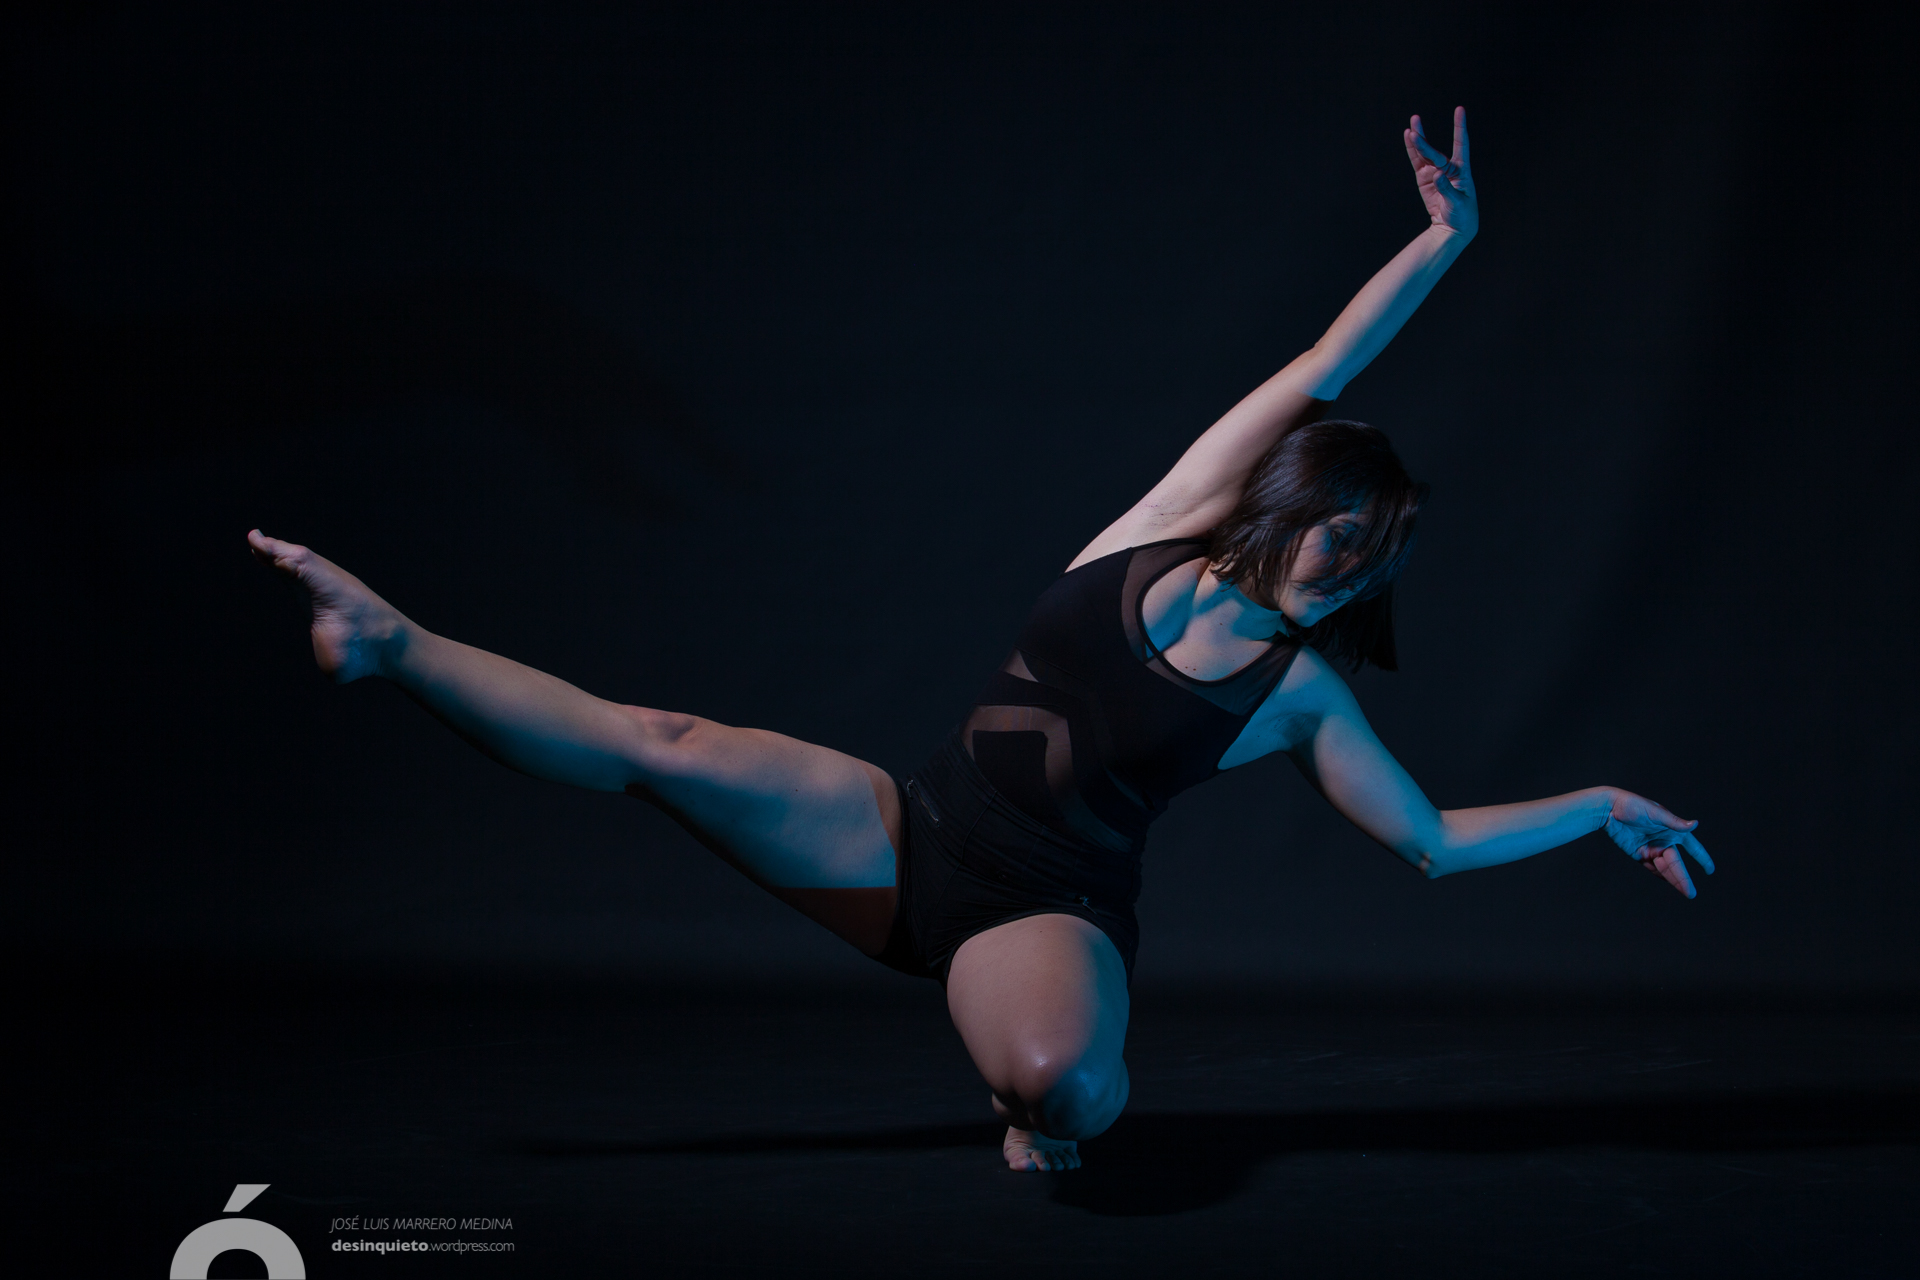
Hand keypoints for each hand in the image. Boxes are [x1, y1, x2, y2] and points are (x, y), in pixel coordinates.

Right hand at [1404, 106, 1476, 239]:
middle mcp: (1448, 168)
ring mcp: (1435, 172)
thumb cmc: (1462, 215)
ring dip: (1418, 141)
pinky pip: (1417, 163)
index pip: (1461, 144)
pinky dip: (1412, 151)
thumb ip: (1447, 189)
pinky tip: (1408, 138)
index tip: (1459, 110)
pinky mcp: (1425, 179)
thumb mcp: (1458, 203)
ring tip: (1411, 126)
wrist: (1452, 227)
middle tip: (1414, 128)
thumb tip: (1437, 175)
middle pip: (1435, 152)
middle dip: (1424, 141)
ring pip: (1425, 154)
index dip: (1460, 127)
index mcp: (1462, 171)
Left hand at [1602, 790, 1715, 898]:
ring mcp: (1650, 848)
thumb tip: (1695, 824)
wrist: (1608, 809)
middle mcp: (1663, 841)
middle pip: (1676, 863)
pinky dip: (1659, 875)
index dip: (1701, 858)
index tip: (1710, 870)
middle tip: (1691, 894)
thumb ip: (1674, 822)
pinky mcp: (1638, 853)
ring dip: (1674, 880)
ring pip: (1665, 868)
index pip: (1692, 847)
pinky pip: (1651, 868)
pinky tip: (1668, 883)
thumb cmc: (1633, 805)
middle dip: (1683, 878)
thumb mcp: (1655, 813)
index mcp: (1672, 830)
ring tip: (1685, 893)